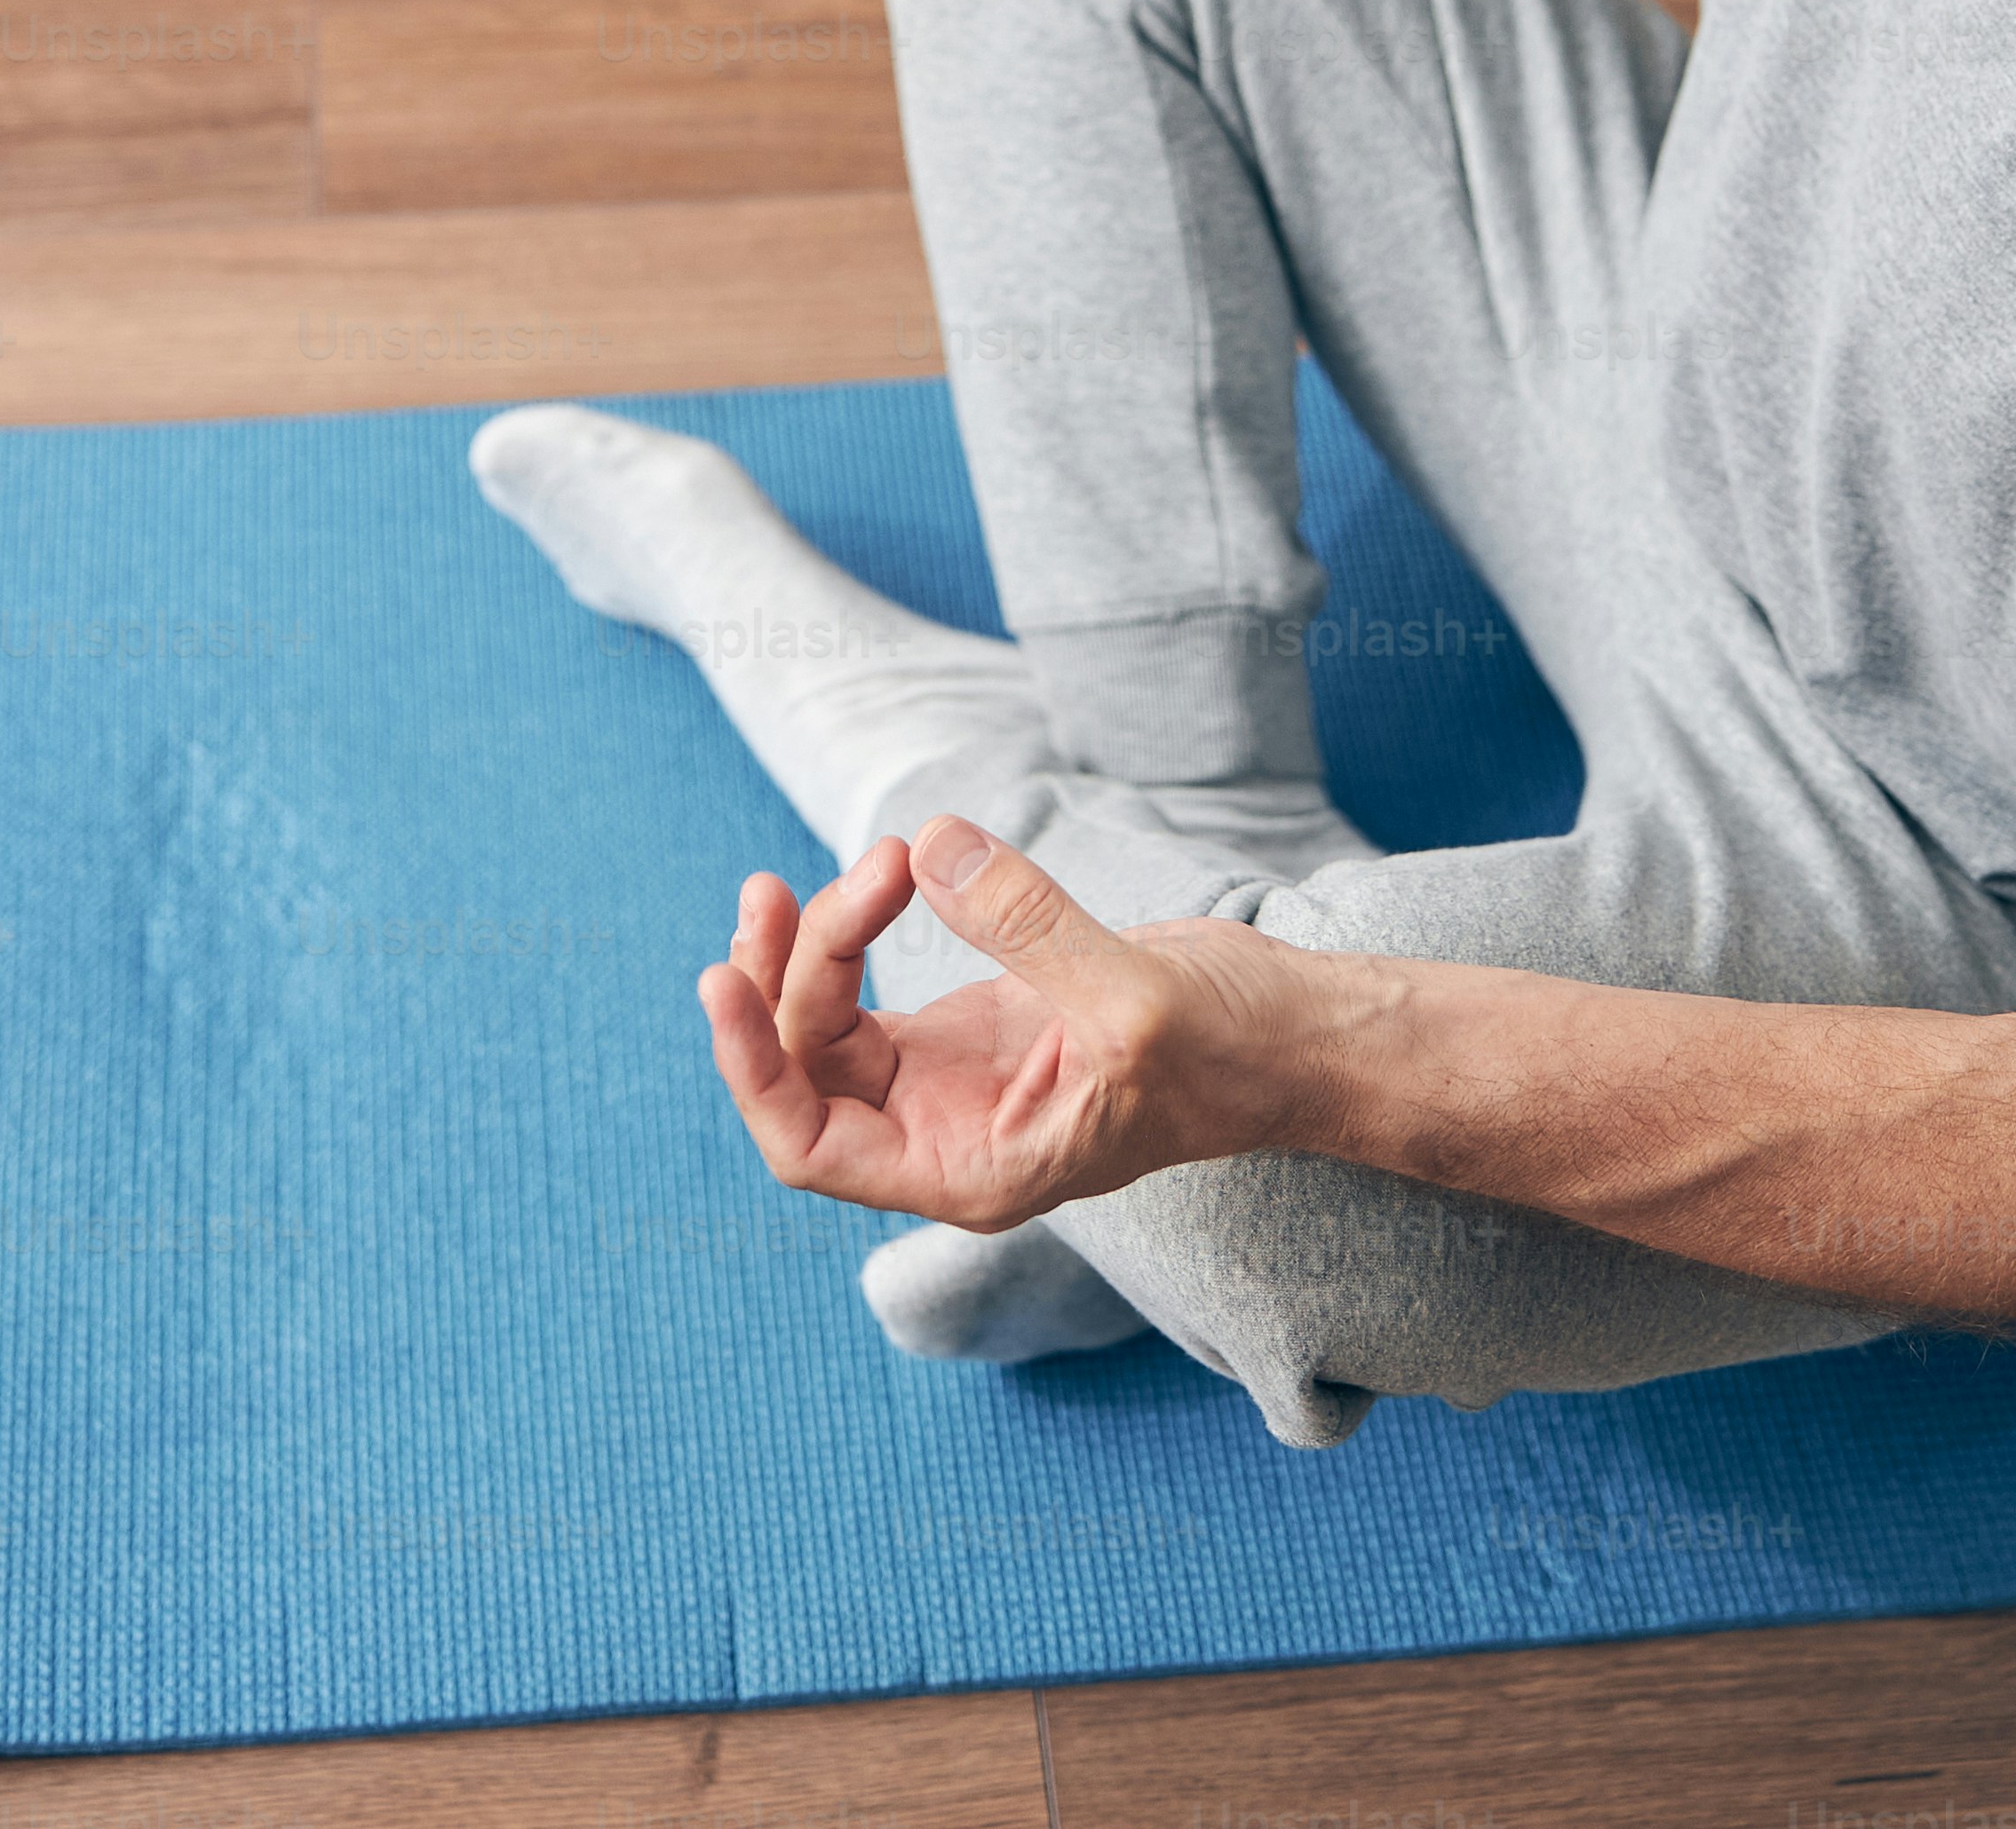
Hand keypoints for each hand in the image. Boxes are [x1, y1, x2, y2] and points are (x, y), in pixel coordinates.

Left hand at [695, 819, 1325, 1231]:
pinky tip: (865, 873)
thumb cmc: (1232, 1050)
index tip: (721, 982)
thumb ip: (1029, 926)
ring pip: (826, 1021)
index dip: (751, 1071)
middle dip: (777, 980)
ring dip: (808, 943)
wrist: (1294, 1036)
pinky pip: (869, 986)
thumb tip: (929, 848)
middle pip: (802, 1071)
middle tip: (786, 888)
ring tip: (847, 860)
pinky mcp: (969, 1022)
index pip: (810, 1145)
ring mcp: (950, 1079)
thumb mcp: (1134, 996)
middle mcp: (943, 1134)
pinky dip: (848, 931)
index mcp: (969, 1166)